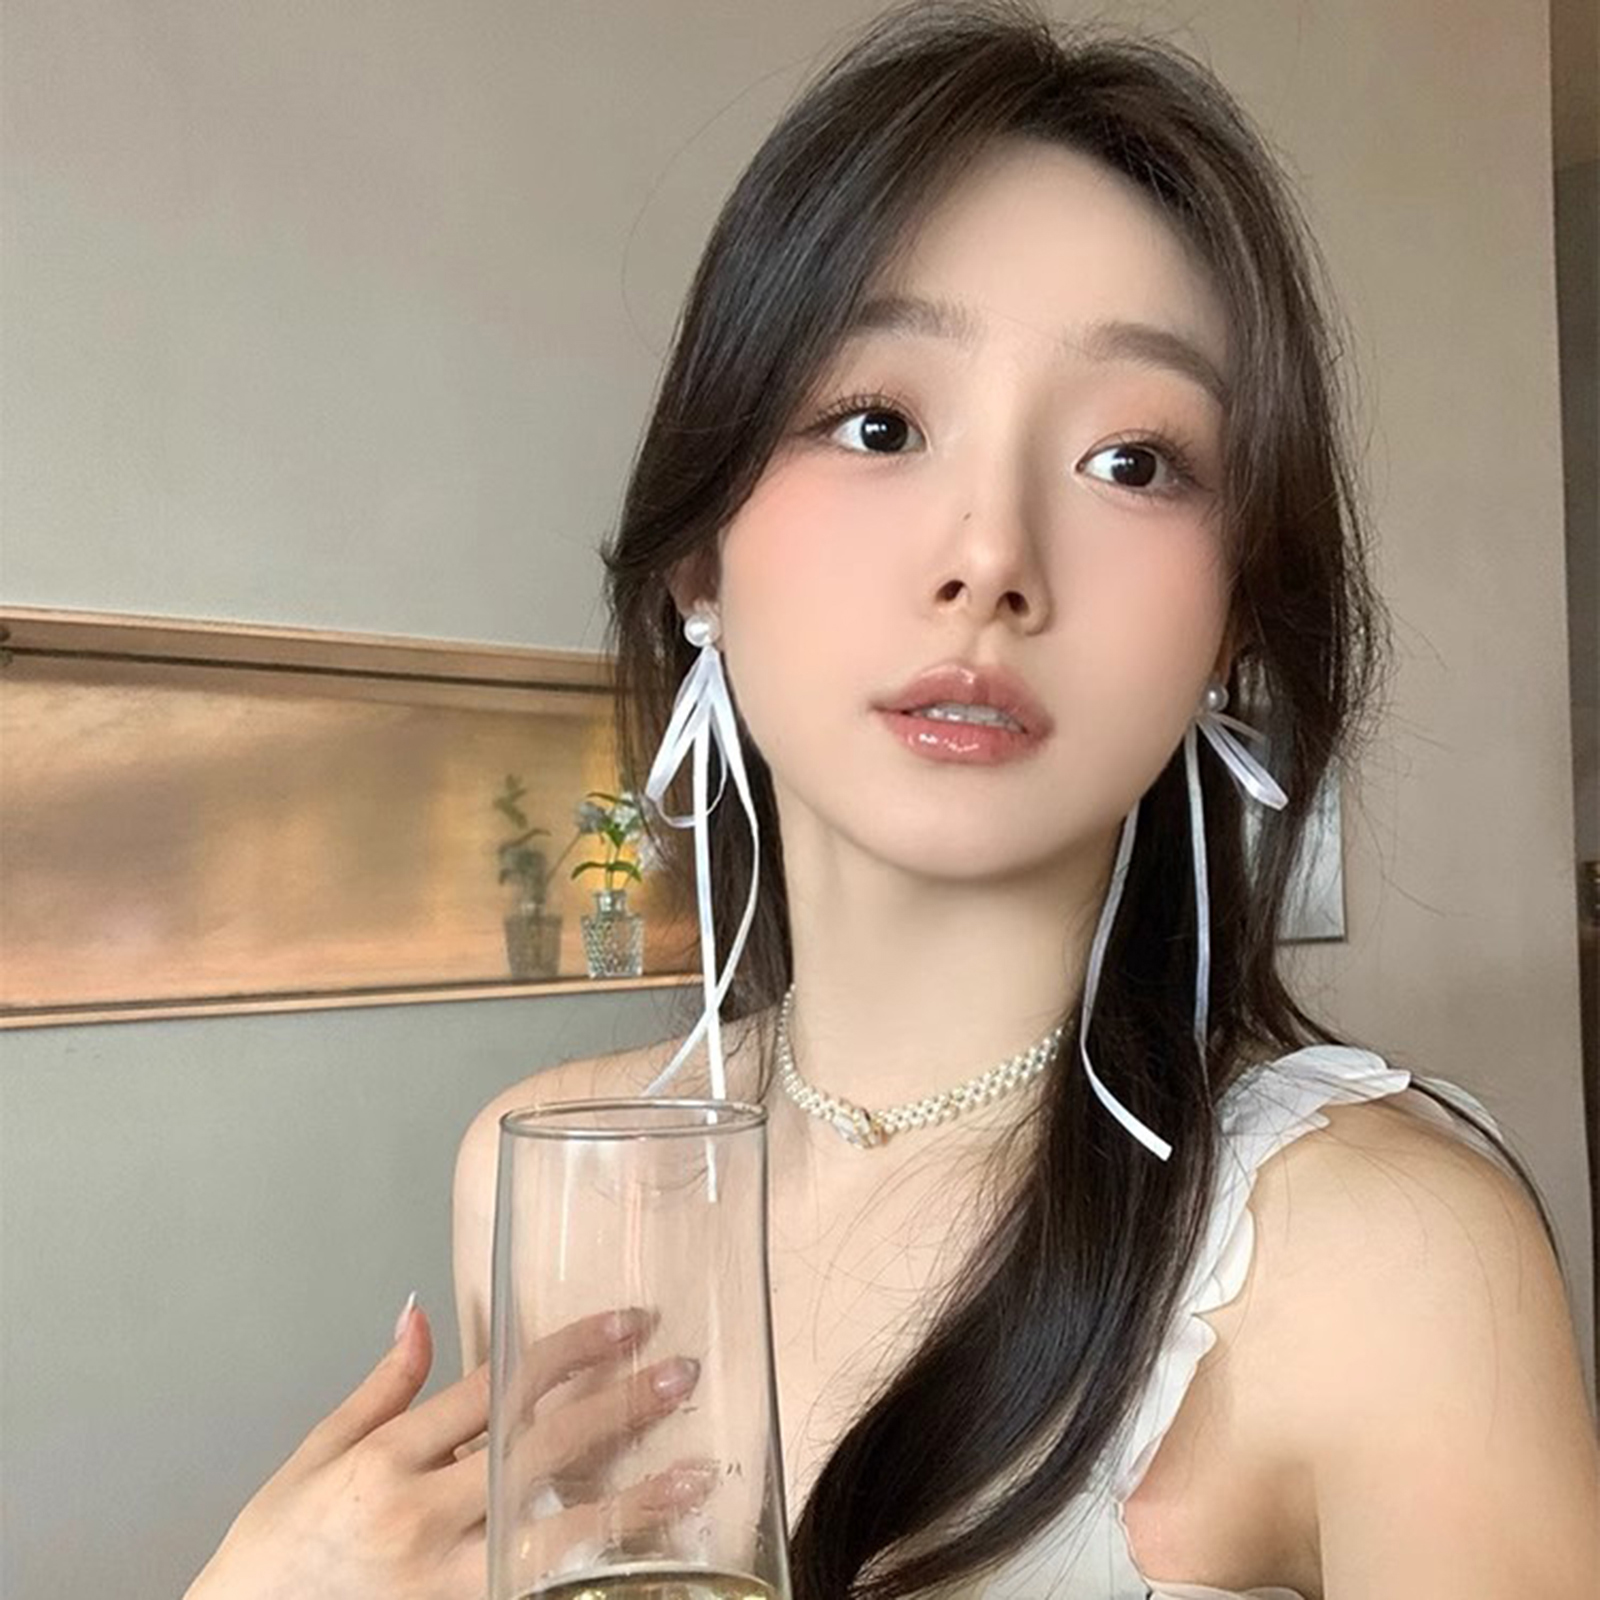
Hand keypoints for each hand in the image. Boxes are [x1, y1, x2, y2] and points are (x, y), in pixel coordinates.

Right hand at [185, 1298, 714, 1599]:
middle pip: (537, 1453)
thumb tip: (419, 1311)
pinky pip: (535, 1595)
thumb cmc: (273, 1551)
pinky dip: (592, 1574)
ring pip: (552, 1538)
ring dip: (630, 1504)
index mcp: (385, 1464)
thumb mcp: (314, 1456)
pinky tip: (647, 1561)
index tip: (627, 1323)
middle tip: (681, 1373)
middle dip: (616, 1408)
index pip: (496, 1390)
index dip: (568, 1352)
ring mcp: (442, 1586)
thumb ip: (381, 1388)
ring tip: (697, 1475)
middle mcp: (419, 1522)